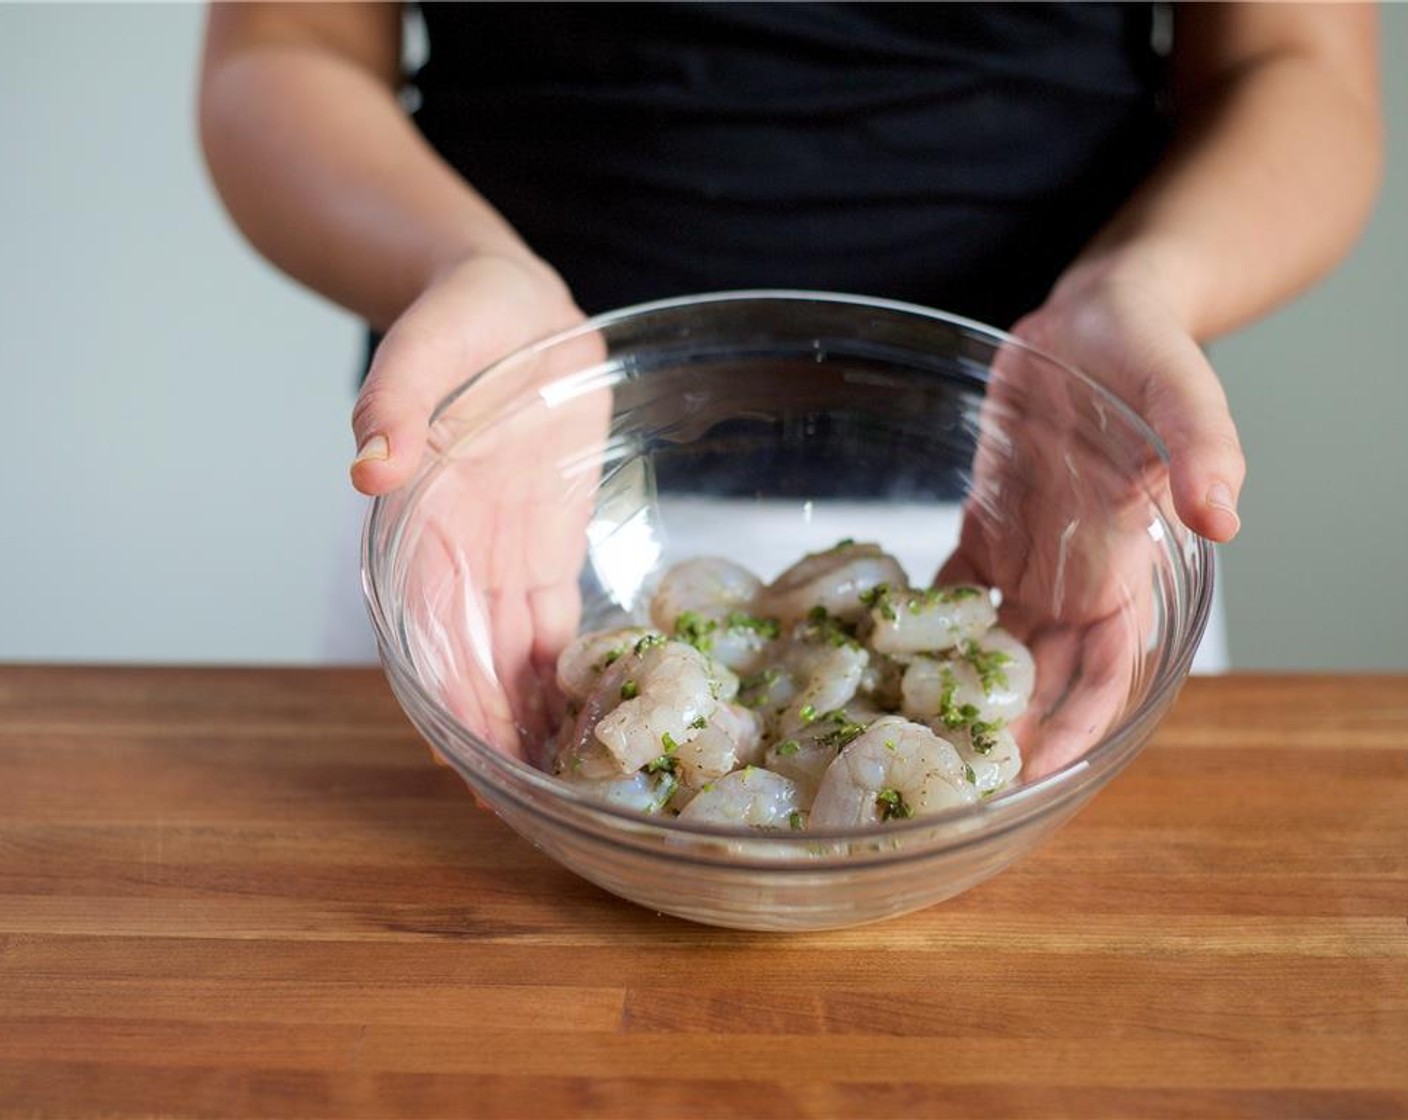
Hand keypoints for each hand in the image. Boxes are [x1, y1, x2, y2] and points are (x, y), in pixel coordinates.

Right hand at [355, 255, 607, 768]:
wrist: (512, 308)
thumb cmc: (463, 318)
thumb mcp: (429, 342)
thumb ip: (396, 400)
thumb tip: (368, 468)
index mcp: (420, 518)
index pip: (422, 622)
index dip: (440, 690)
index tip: (460, 754)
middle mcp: (456, 554)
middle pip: (466, 657)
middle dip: (487, 729)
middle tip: (515, 801)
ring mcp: (501, 557)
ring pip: (510, 657)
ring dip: (525, 719)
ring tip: (553, 784)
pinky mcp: (546, 550)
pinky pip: (552, 625)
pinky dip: (566, 676)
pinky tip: (586, 722)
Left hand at [941, 258, 1241, 777]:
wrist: (1097, 314)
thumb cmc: (1147, 347)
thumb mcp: (1181, 385)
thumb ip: (1204, 447)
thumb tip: (1225, 516)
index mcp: (1122, 562)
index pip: (1107, 667)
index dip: (1078, 720)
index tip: (1040, 769)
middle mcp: (1073, 574)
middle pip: (1042, 675)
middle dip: (1007, 729)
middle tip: (954, 779)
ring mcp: (1027, 556)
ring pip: (994, 646)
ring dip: (960, 691)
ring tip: (910, 733)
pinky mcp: (987, 527)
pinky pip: (953, 591)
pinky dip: (923, 626)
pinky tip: (882, 652)